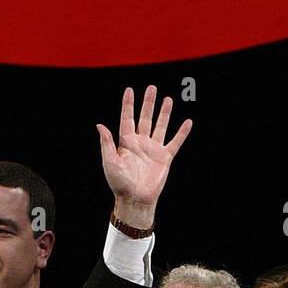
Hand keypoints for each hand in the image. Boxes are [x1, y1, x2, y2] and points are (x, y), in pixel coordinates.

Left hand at [97, 85, 191, 228]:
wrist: (135, 199)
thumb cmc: (119, 183)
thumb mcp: (109, 162)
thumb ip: (107, 143)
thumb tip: (100, 125)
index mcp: (126, 143)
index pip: (127, 118)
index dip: (128, 105)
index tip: (130, 90)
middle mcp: (140, 143)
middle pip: (145, 118)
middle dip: (148, 103)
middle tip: (152, 88)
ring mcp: (153, 149)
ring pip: (160, 126)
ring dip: (164, 113)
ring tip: (168, 99)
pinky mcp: (164, 158)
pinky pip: (175, 142)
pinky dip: (182, 132)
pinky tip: (187, 122)